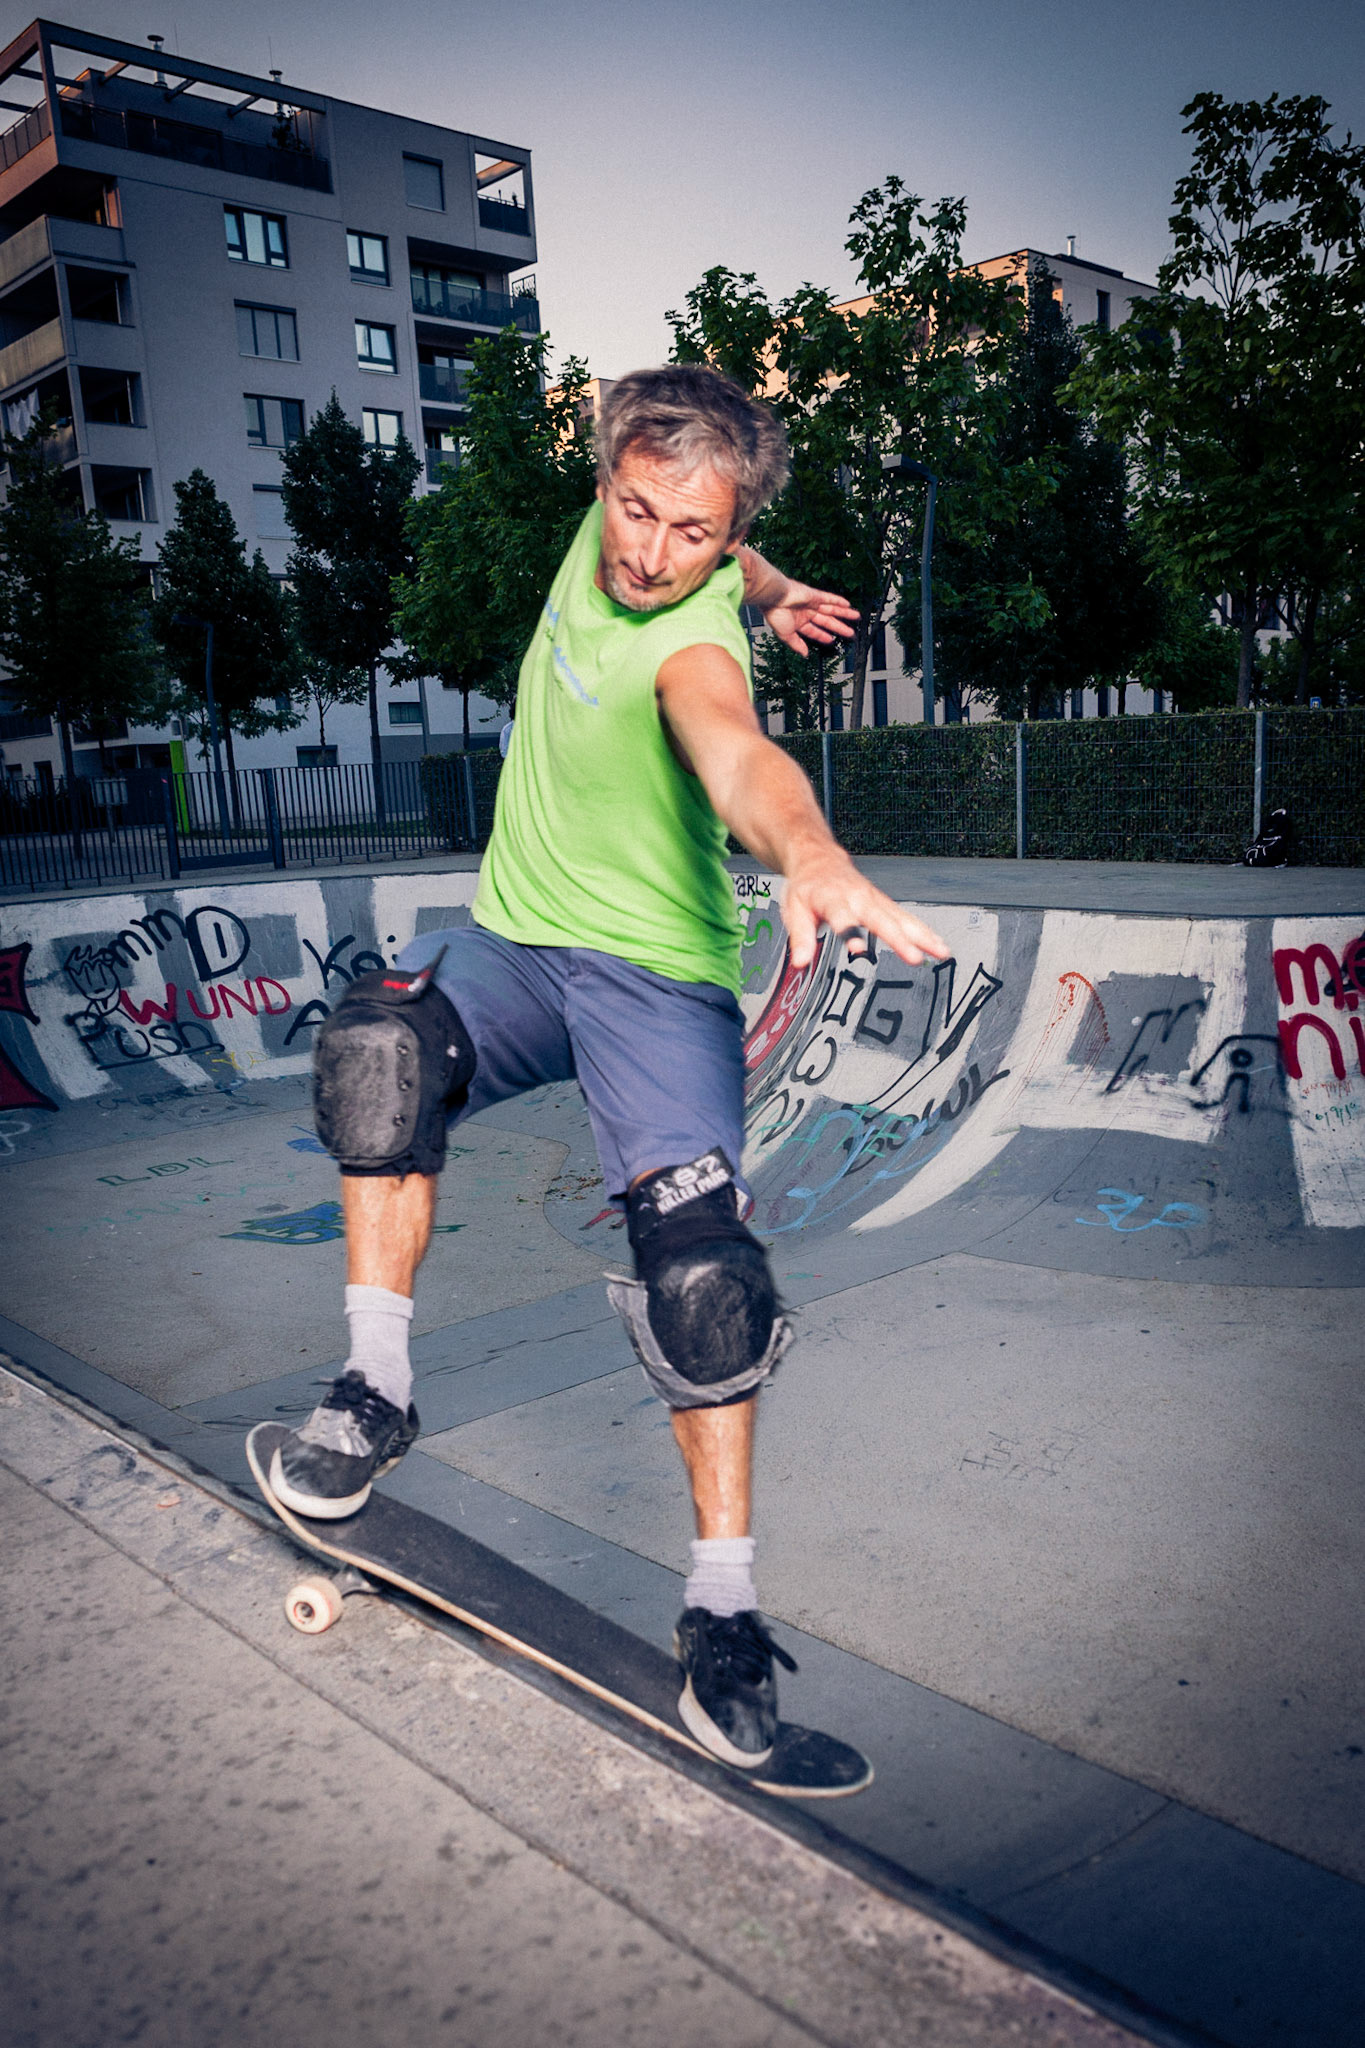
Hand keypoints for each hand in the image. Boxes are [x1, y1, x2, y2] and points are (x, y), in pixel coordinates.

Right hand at [763, 583, 857, 656]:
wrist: (773, 597)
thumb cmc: (775, 613)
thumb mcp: (786, 635)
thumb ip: (796, 644)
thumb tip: (805, 654)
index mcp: (798, 622)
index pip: (814, 631)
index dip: (823, 636)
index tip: (832, 640)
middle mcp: (806, 612)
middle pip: (827, 621)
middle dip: (839, 627)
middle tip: (850, 633)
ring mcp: (811, 603)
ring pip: (831, 609)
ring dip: (844, 614)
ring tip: (856, 617)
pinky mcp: (814, 595)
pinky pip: (829, 598)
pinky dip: (838, 601)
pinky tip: (847, 604)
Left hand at [780, 849, 951, 970]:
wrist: (819, 859)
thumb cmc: (807, 886)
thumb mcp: (793, 910)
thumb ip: (800, 938)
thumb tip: (800, 962)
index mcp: (833, 898)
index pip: (842, 916)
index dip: (850, 932)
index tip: (858, 948)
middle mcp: (858, 897)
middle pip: (881, 919)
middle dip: (899, 939)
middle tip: (914, 958)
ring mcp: (874, 899)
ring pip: (901, 917)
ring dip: (922, 935)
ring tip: (940, 951)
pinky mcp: (884, 902)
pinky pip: (906, 917)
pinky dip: (923, 931)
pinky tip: (938, 944)